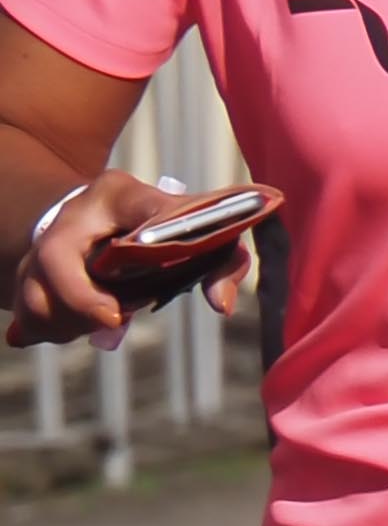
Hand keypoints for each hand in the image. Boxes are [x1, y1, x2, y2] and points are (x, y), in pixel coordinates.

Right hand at [8, 173, 257, 344]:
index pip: (127, 205)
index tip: (132, 294)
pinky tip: (78, 326)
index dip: (137, 241)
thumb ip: (223, 263)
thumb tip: (222, 305)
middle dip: (80, 299)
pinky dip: (50, 331)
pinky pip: (25, 315)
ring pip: (33, 294)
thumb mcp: (199, 234)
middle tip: (114, 320)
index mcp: (117, 194)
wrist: (102, 221)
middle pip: (52, 257)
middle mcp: (70, 216)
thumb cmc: (162, 228)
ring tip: (105, 318)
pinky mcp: (25, 276)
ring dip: (68, 321)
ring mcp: (39, 246)